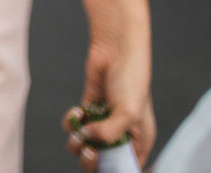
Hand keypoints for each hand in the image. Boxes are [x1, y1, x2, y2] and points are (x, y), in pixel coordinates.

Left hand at [62, 33, 154, 167]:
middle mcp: (122, 135)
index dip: (112, 170)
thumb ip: (108, 133)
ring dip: (77, 142)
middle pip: (102, 162)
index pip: (126, 168)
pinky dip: (71, 122)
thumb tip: (87, 140)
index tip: (101, 162)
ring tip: (79, 131)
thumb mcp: (127, 112)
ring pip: (84, 146)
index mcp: (139, 141)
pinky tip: (77, 111)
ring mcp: (104, 123)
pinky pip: (75, 126)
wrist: (116, 50)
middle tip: (88, 150)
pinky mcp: (89, 109)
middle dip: (90, 160)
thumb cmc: (131, 80)